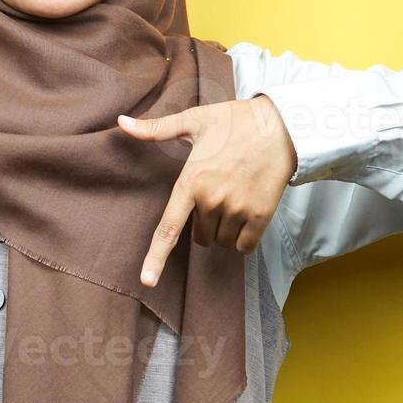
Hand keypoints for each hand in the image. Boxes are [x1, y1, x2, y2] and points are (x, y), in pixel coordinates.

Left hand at [117, 94, 297, 286]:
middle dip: (203, 224)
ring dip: (224, 230)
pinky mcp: (260, 215)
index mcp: (191, 182)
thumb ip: (156, 129)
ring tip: (235, 197)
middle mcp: (212, 200)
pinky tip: (247, 214)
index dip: (155, 257)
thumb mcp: (193, 121)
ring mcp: (237, 209)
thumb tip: (120, 123)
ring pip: (222, 242)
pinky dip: (243, 238)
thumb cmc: (234, 121)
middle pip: (199, 237)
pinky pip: (244, 246)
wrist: (282, 125)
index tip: (147, 281)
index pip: (169, 228)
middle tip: (218, 193)